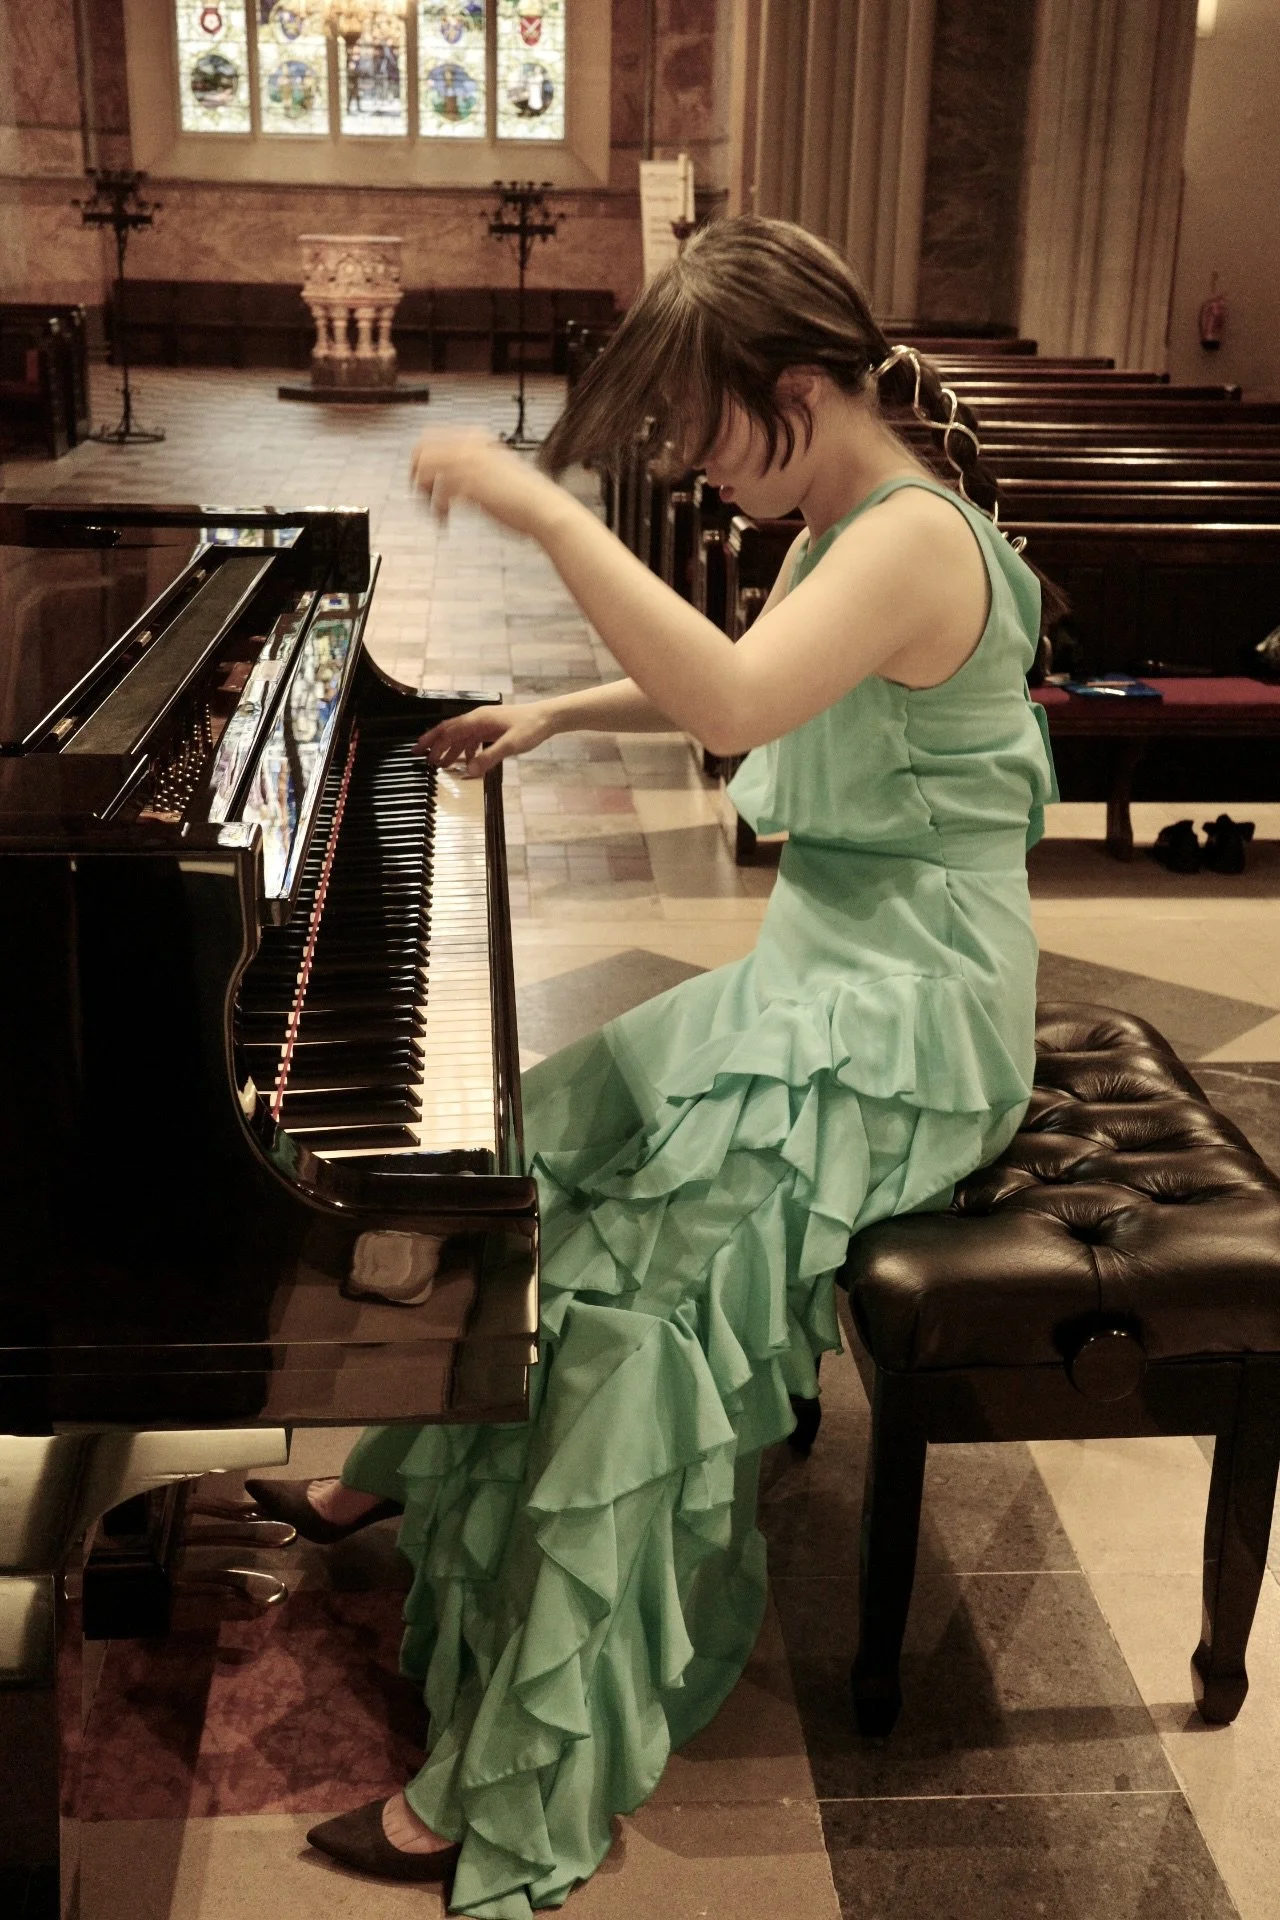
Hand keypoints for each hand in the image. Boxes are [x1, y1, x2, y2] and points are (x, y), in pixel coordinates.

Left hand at [409, 428, 570, 539]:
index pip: (433, 437)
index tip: (427, 480)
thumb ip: (476, 465)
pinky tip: (444, 521)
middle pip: (421, 449)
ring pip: (424, 471)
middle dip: (416, 473)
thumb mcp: (498, 468)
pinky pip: (438, 496)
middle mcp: (470, 446)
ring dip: (424, 494)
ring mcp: (469, 465)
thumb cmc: (525, 495)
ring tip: (435, 511)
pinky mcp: (470, 487)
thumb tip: (457, 476)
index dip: (424, 459)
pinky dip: (436, 510)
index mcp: (477, 438)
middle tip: (422, 495)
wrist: (543, 508)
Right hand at [415, 700, 556, 777]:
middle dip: (435, 744)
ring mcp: (485, 724)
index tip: (418, 750)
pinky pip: (473, 740)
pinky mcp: (493, 729)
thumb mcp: (510, 745)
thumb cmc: (531, 727)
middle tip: (422, 757)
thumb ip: (489, 758)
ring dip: (451, 750)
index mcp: (478, 720)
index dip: (432, 741)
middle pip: (450, 731)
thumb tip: (469, 771)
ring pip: (461, 737)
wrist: (548, 718)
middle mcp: (478, 719)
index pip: (448, 730)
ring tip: (441, 765)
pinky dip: (467, 751)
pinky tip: (468, 762)